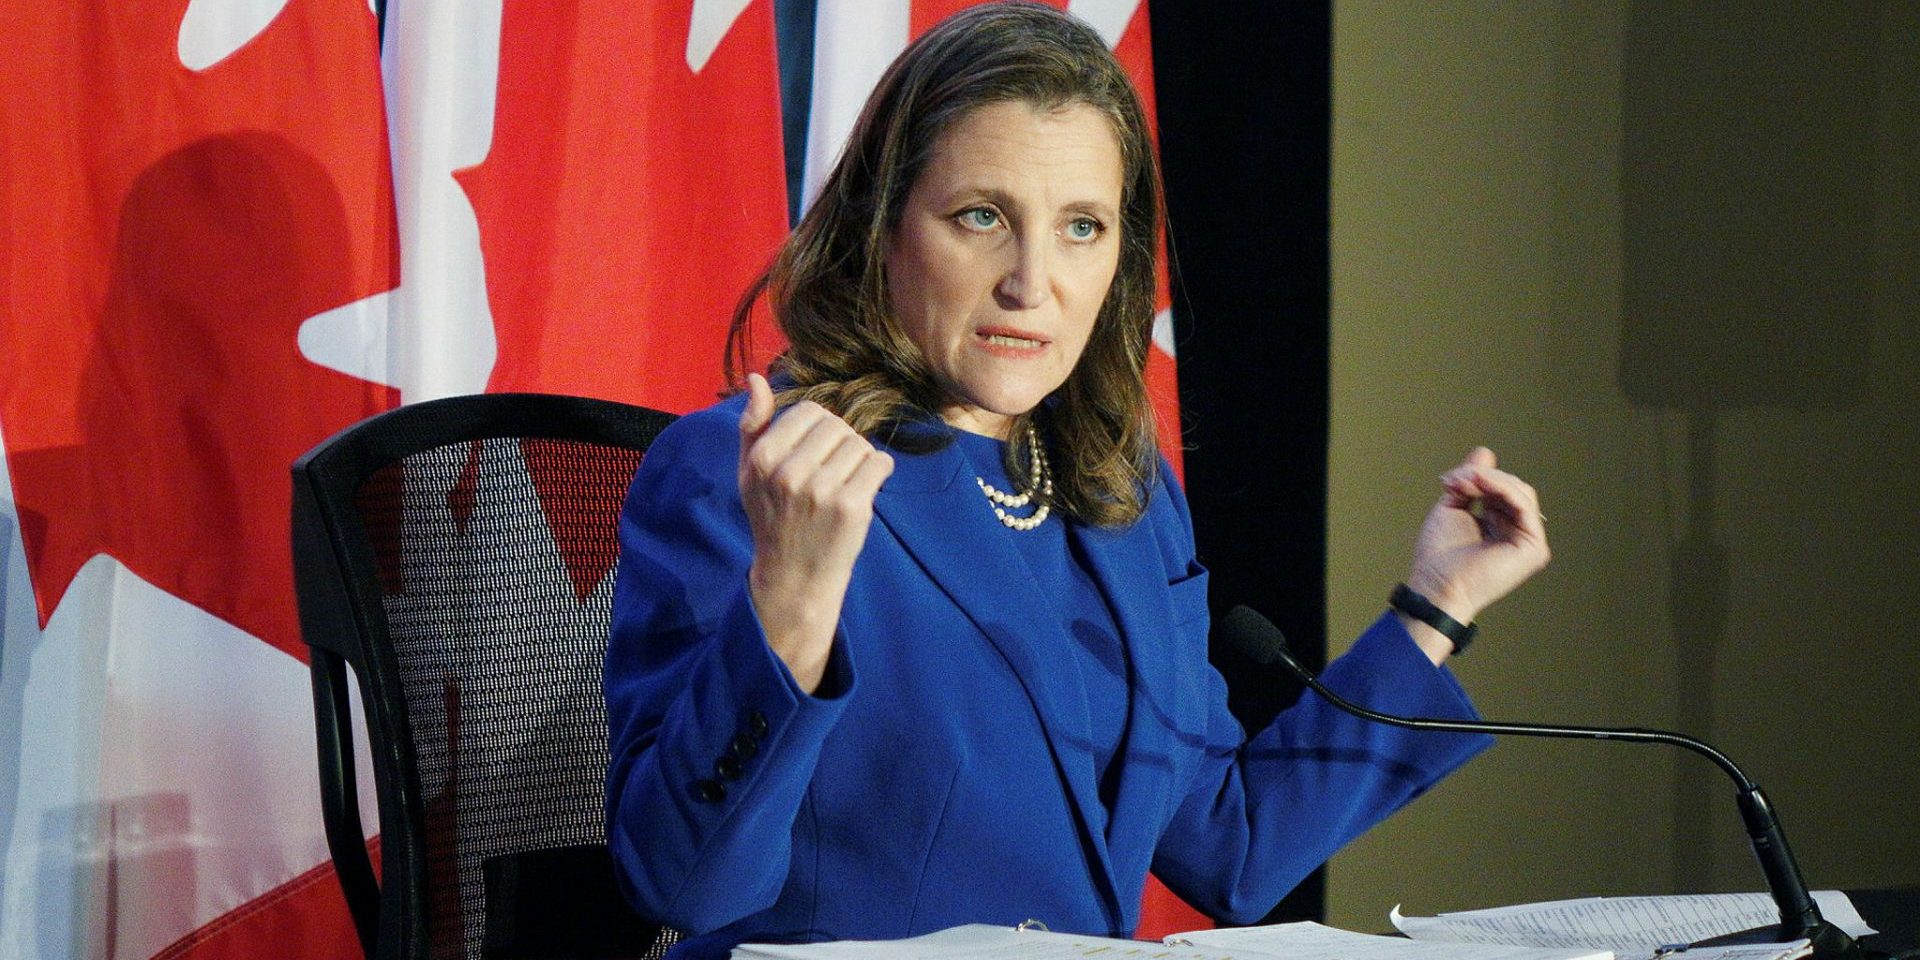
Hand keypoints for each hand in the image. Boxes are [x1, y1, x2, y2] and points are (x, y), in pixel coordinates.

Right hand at [737, 373, 893, 692]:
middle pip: (837, 426)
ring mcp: (822, 490)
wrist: (794, 576)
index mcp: (764, 458)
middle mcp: (790, 472)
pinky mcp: (851, 507)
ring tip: (847, 483)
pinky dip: (879, 471)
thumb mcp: (750, 474)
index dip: (820, 428)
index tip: (818, 453)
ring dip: (861, 459)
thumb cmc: (773, 519)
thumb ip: (752, 425)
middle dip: (842, 443)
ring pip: (860, 444)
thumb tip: (756, 378)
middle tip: (834, 471)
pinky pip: (879, 463)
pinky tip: (865, 489)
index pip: (809, 412)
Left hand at [1402, 448, 1549, 658]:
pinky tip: (1480, 485)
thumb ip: (1471, 481)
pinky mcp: (1533, 548)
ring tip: (1464, 483)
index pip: (1502, 490)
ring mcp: (1528, 542)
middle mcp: (1517, 533)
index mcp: (1501, 526)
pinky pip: (1524, 504)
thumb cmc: (1438, 555)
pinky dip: (1502, 488)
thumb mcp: (1453, 506)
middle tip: (1454, 481)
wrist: (1436, 584)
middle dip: (1483, 478)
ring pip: (1520, 492)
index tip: (1449, 479)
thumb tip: (1486, 452)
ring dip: (1490, 481)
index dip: (1478, 478)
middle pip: (1513, 487)